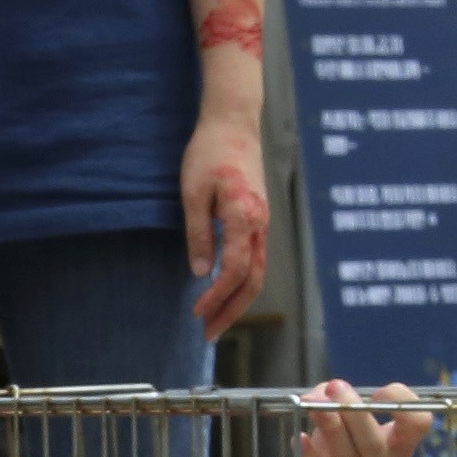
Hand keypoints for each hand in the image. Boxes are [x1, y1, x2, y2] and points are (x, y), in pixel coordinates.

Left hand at [181, 106, 267, 340]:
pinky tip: (226, 294)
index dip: (217, 296)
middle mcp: (260, 224)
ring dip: (237, 302)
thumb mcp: (193, 192)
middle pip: (253, 281)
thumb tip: (200, 271)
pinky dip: (242, 284)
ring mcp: (263, 223)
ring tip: (215, 321)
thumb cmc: (210, 152)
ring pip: (257, 274)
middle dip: (231, 311)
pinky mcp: (259, 221)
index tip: (197, 312)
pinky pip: (256, 261)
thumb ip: (198, 233)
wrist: (233, 123)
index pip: (235, 269)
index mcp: (243, 216)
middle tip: (208, 333)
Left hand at [300, 378, 432, 456]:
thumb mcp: (354, 412)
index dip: (401, 404)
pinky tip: (301, 438)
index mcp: (400, 443)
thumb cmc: (347, 435)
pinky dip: (310, 456)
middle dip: (355, 413)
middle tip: (336, 387)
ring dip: (330, 427)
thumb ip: (341, 395)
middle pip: (374, 444)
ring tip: (312, 403)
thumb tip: (323, 393)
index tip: (378, 393)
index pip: (417, 423)